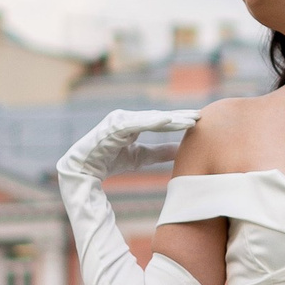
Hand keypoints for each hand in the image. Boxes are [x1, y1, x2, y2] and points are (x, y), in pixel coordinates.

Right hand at [59, 108, 193, 175]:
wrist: (84, 170)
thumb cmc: (110, 161)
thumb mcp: (140, 157)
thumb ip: (158, 152)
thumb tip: (179, 151)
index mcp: (133, 122)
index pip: (161, 121)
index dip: (179, 120)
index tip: (199, 120)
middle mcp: (126, 117)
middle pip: (158, 116)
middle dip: (179, 116)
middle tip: (200, 115)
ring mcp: (119, 120)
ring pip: (150, 119)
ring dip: (170, 119)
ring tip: (189, 120)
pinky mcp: (113, 126)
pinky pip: (137, 123)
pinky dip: (152, 121)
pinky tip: (168, 120)